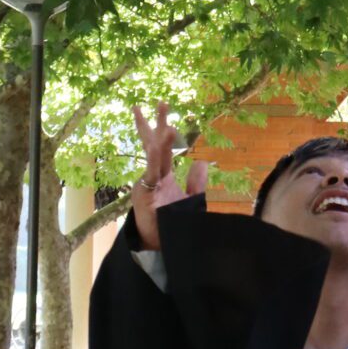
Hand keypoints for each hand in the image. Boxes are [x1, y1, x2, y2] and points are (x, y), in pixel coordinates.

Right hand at [129, 102, 207, 251]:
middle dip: (156, 124)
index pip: (161, 148)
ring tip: (170, 124)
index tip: (162, 108)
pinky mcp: (146, 196)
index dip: (163, 129)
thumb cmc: (172, 225)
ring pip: (154, 158)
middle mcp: (152, 177)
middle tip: (161, 101)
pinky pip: (152, 175)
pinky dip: (156, 160)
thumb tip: (201, 161)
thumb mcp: (190, 201)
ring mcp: (148, 186)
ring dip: (161, 141)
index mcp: (161, 176)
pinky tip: (158, 147)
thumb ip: (195, 182)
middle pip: (153, 145)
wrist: (161, 247)